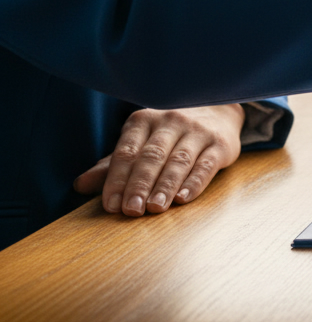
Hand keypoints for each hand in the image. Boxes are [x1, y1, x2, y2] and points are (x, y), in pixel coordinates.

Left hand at [74, 104, 245, 215]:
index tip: (111, 205)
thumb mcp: (140, 142)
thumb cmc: (170, 134)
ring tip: (155, 208)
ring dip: (165, 186)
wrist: (216, 111)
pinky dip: (194, 183)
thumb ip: (112, 165)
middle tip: (131, 210)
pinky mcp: (220, 143)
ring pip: (178, 161)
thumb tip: (80, 186)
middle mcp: (170, 122)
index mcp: (143, 120)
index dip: (117, 179)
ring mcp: (197, 131)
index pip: (126, 152)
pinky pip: (206, 164)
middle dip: (140, 185)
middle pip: (151, 157)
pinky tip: (183, 198)